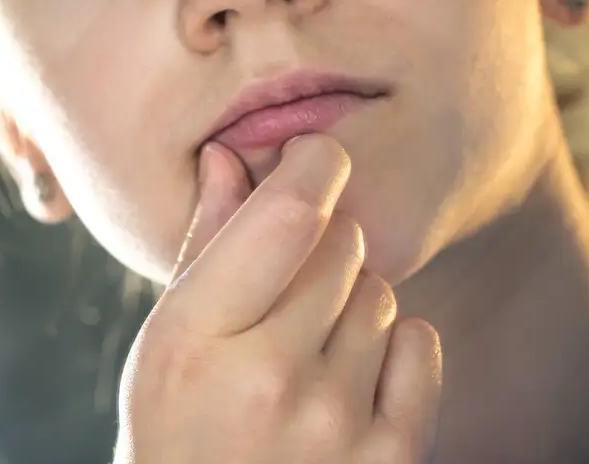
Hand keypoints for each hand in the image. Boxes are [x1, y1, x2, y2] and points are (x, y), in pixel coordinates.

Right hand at [113, 134, 441, 463]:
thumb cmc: (179, 426)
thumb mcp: (168, 338)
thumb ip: (206, 243)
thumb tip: (228, 154)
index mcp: (198, 337)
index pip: (290, 215)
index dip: (315, 165)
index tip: (317, 156)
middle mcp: (269, 378)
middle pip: (341, 245)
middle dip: (322, 246)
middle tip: (288, 291)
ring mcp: (335, 424)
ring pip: (380, 292)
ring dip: (351, 303)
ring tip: (306, 351)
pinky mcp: (389, 459)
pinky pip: (419, 344)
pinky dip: (394, 349)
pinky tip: (348, 380)